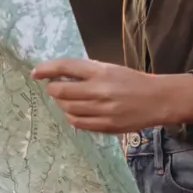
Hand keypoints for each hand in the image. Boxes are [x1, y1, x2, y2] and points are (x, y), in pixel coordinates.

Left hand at [31, 58, 192, 133]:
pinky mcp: (106, 126)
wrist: (158, 100)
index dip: (46, 69)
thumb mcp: (110, 68)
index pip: (65, 67)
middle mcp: (99, 90)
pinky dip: (71, 116)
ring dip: (61, 103)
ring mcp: (102, 110)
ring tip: (66, 99)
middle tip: (53, 87)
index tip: (35, 72)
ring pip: (67, 108)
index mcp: (100, 71)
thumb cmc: (132, 81)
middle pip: (61, 90)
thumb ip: (87, 72)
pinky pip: (78, 123)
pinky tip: (74, 111)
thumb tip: (59, 75)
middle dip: (52, 89)